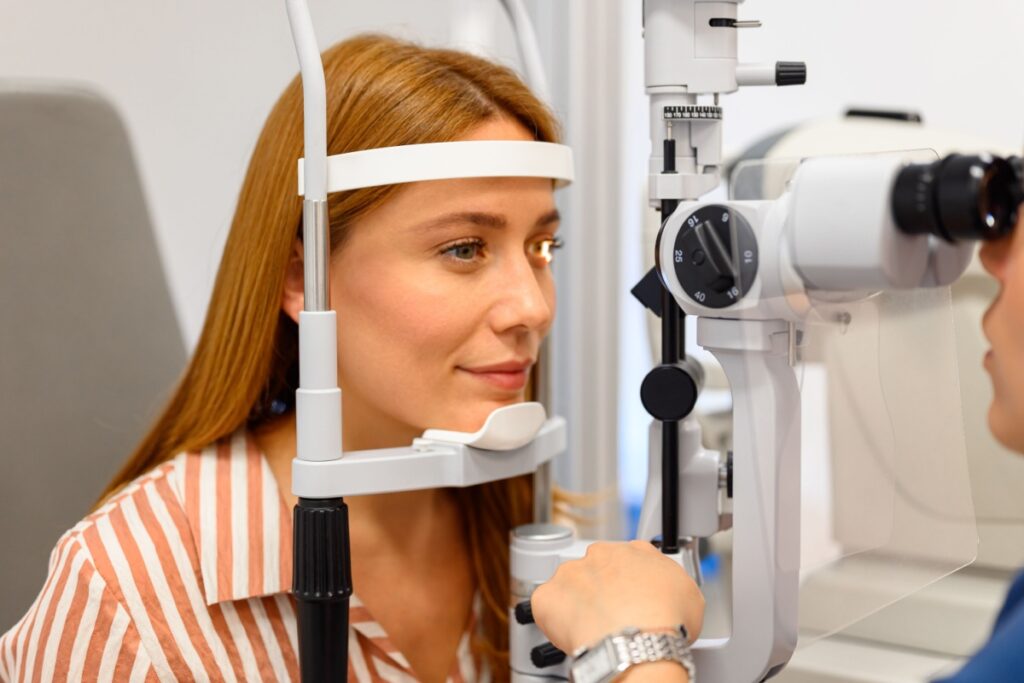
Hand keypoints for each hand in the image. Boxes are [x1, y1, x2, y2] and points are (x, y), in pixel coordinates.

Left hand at [529, 540, 704, 653]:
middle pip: (596, 569)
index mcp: (636, 550)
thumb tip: (669, 594)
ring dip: (577, 603)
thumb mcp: (689, 594)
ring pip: (569, 585)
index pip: (628, 559)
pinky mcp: (548, 595)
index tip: (630, 597)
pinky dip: (554, 620)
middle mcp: (601, 555)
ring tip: (593, 630)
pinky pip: (546, 605)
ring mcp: (572, 572)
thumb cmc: (665, 622)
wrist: (637, 644)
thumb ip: (671, 583)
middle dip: (601, 590)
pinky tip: (572, 634)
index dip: (629, 582)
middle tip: (612, 617)